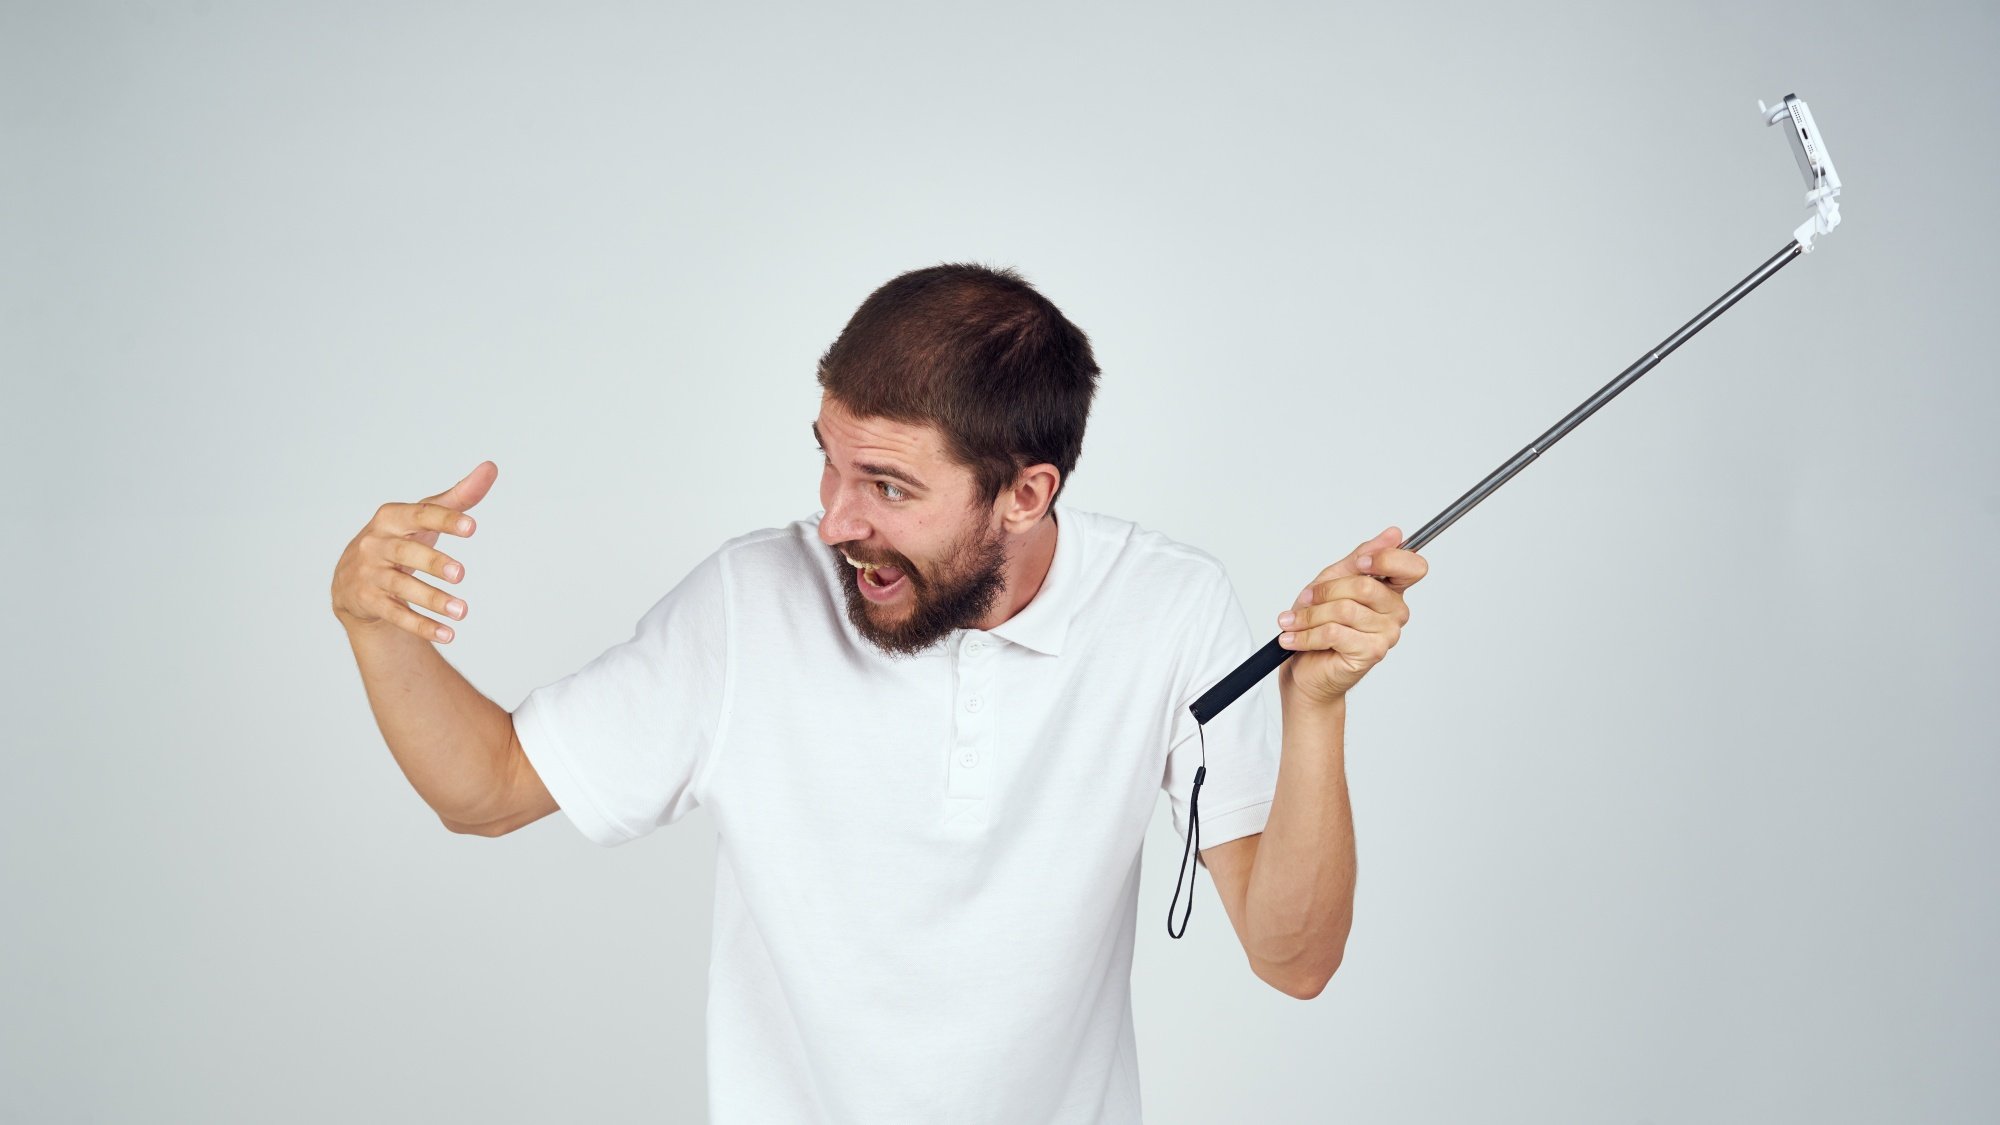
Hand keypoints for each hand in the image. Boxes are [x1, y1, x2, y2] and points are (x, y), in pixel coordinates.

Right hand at [330, 462, 496, 642]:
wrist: (352, 581)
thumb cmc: (398, 539)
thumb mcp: (421, 517)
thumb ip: (457, 497)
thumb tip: (491, 467)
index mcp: (390, 518)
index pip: (419, 515)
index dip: (445, 520)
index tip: (473, 527)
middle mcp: (376, 544)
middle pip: (406, 552)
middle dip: (434, 562)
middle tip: (461, 573)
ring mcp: (370, 574)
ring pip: (402, 587)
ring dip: (433, 600)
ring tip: (463, 610)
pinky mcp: (369, 602)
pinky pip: (397, 615)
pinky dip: (422, 626)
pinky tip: (448, 633)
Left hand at [1274, 526, 1428, 705]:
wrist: (1306, 671)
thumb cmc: (1319, 625)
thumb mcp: (1333, 582)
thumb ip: (1359, 558)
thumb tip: (1394, 533)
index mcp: (1391, 590)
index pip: (1413, 566)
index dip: (1387, 559)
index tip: (1360, 563)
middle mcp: (1396, 612)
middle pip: (1364, 586)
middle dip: (1324, 592)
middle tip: (1304, 600)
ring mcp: (1387, 634)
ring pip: (1344, 610)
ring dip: (1309, 616)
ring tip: (1292, 623)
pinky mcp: (1371, 653)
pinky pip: (1334, 632)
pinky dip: (1306, 635)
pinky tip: (1292, 639)